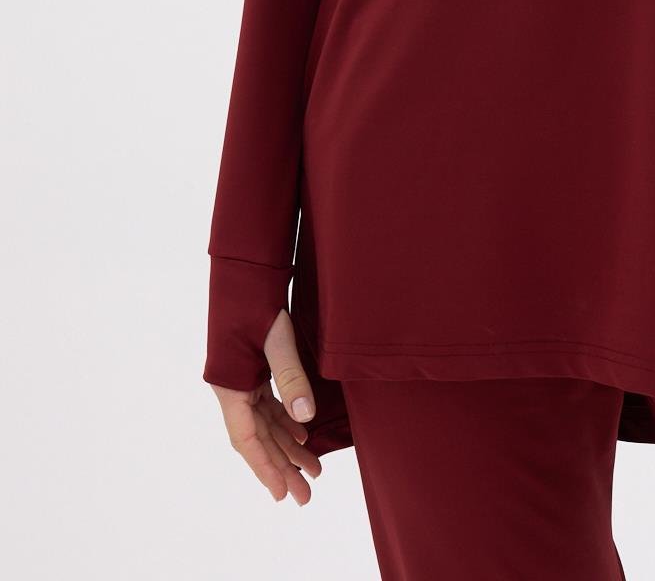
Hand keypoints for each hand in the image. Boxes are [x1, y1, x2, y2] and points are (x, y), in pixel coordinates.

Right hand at [209, 308, 322, 502]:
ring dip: (286, 446)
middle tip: (305, 494)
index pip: (247, 439)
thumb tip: (306, 420)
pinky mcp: (253, 370)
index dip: (265, 468)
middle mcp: (233, 389)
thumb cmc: (256, 303)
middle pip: (257, 438)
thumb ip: (291, 379)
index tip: (282, 493)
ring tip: (312, 470)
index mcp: (231, 387)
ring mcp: (242, 380)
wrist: (246, 272)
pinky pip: (268, 406)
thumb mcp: (277, 340)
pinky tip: (303, 435)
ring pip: (264, 424)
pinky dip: (284, 422)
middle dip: (282, 466)